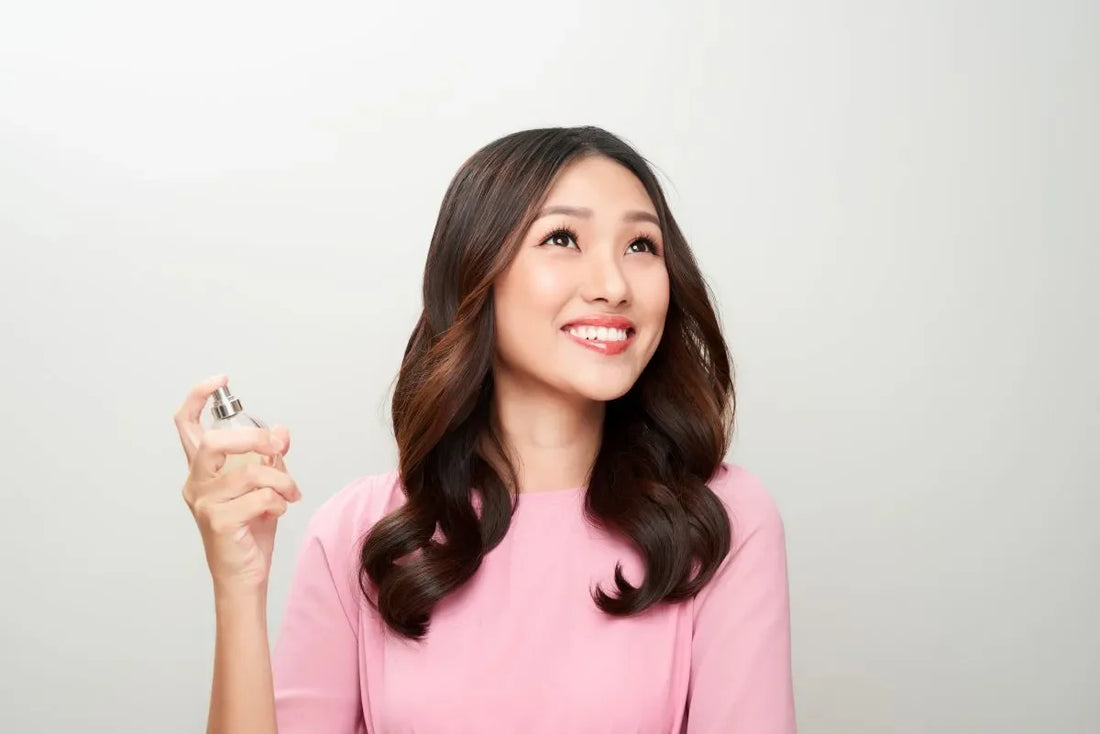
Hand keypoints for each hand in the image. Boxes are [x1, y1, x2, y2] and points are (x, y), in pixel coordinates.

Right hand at [174, 375, 300, 593]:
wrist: (245, 575)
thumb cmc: (250, 530)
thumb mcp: (265, 485)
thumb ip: (269, 457)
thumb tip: (281, 431)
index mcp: (203, 470)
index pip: (186, 426)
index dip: (198, 397)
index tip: (220, 380)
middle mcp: (196, 484)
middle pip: (214, 442)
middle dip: (253, 439)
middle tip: (276, 448)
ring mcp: (205, 503)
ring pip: (249, 472)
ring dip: (281, 480)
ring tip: (291, 492)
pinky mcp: (219, 522)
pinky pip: (260, 497)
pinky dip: (279, 501)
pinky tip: (279, 510)